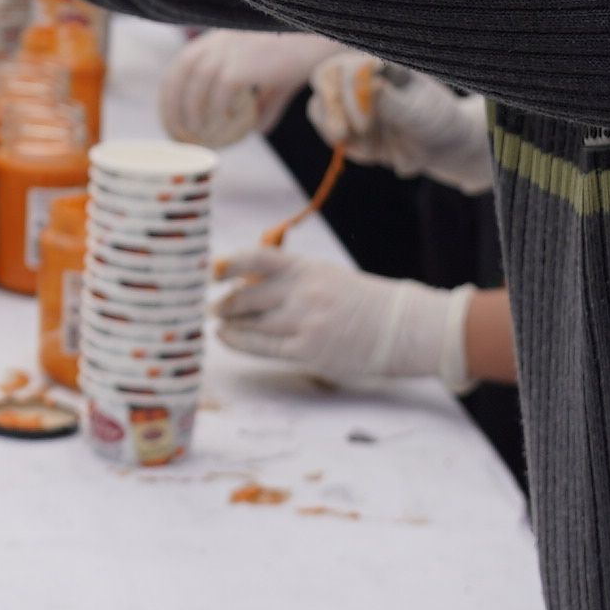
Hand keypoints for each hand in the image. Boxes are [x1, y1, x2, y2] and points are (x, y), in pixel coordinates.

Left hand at [156, 30, 341, 149]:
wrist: (320, 38)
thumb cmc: (300, 54)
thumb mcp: (276, 80)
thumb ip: (263, 102)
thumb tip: (258, 129)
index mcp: (216, 41)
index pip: (179, 66)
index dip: (170, 93)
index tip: (171, 117)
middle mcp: (215, 43)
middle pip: (177, 76)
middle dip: (171, 107)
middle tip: (177, 133)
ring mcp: (226, 53)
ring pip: (195, 88)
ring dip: (192, 114)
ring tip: (198, 133)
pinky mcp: (240, 66)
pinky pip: (222, 94)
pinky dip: (222, 111)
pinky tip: (232, 121)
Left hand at [212, 250, 474, 391]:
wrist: (401, 327)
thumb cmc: (359, 301)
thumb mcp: (325, 276)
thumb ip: (288, 278)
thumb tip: (242, 282)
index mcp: (306, 268)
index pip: (258, 258)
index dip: (229, 263)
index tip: (208, 269)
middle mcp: (303, 292)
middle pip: (245, 295)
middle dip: (223, 302)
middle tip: (208, 306)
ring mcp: (305, 322)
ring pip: (251, 322)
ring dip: (227, 321)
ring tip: (216, 322)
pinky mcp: (309, 351)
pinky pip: (263, 347)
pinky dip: (239, 341)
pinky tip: (225, 337)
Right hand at [308, 62, 497, 195]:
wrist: (441, 147)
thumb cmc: (435, 123)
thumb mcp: (420, 115)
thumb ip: (394, 102)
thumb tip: (371, 85)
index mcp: (381, 64)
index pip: (350, 64)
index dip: (351, 90)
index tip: (366, 120)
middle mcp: (360, 75)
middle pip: (324, 78)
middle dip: (340, 112)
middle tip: (359, 134)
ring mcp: (346, 97)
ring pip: (319, 105)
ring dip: (340, 131)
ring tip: (373, 149)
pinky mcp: (340, 120)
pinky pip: (324, 127)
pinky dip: (343, 143)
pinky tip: (370, 152)